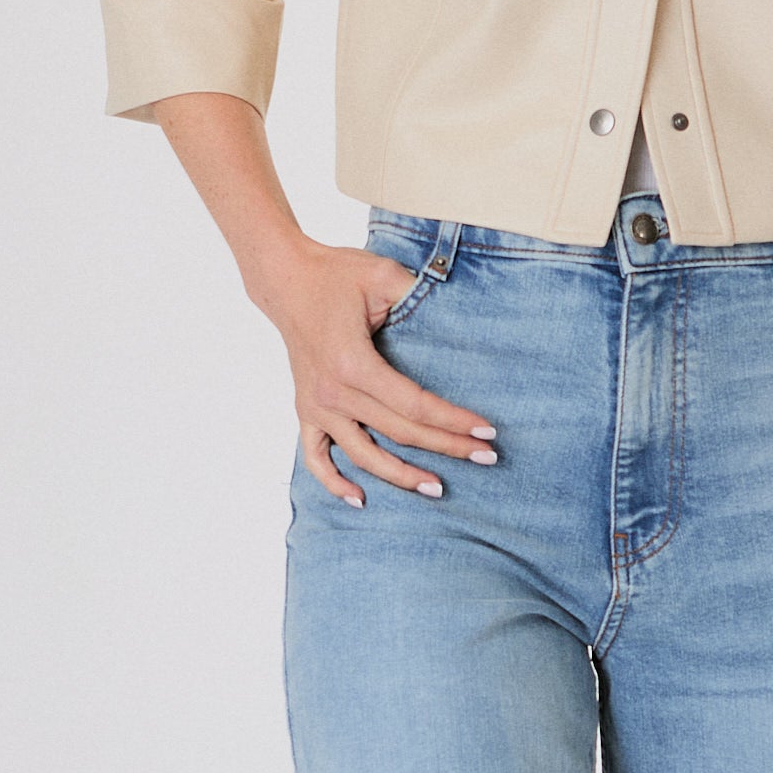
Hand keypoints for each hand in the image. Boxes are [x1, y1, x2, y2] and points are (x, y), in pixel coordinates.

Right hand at [253, 237, 498, 509]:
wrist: (286, 279)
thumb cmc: (336, 274)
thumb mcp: (383, 274)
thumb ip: (418, 293)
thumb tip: (462, 308)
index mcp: (354, 363)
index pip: (414, 404)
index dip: (453, 421)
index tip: (487, 432)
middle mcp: (333, 392)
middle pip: (399, 433)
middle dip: (447, 447)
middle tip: (487, 458)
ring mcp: (316, 406)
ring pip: (364, 455)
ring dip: (401, 476)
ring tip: (437, 488)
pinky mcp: (306, 410)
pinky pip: (315, 458)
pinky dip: (334, 482)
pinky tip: (360, 499)